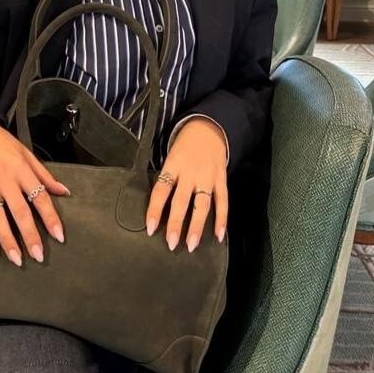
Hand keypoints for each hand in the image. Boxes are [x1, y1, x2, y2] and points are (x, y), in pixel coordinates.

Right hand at [0, 112, 70, 266]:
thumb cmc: (2, 143)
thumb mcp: (27, 153)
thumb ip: (44, 175)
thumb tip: (65, 192)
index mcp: (22, 170)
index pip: (40, 197)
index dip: (50, 218)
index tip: (59, 237)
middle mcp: (5, 179)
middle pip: (20, 211)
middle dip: (30, 235)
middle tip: (38, 256)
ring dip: (7, 239)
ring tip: (16, 259)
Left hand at [145, 118, 227, 252]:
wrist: (208, 128)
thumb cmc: (185, 145)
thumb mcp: (170, 156)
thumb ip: (167, 178)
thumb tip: (158, 206)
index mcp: (173, 165)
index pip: (161, 191)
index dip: (155, 210)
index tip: (151, 229)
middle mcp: (190, 172)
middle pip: (181, 201)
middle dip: (176, 224)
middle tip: (171, 243)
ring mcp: (207, 176)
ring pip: (202, 204)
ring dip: (197, 226)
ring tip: (191, 244)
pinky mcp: (221, 179)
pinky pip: (222, 201)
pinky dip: (222, 218)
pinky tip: (219, 235)